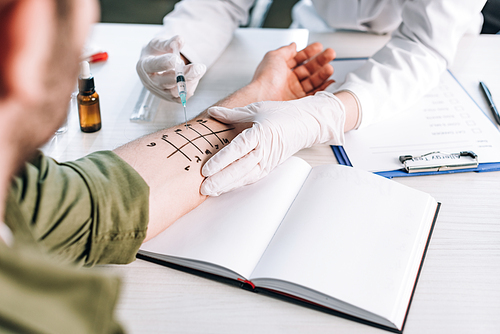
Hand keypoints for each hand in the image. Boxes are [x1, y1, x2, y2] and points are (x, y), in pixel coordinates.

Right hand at [136, 35, 205, 101]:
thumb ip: (168, 42)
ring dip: (190, 81)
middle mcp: (150, 81)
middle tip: (198, 67)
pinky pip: (181, 98)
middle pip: (166, 82)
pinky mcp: (169, 98)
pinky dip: (190, 88)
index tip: (177, 58)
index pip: (154, 66)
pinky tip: (195, 77)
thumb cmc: (155, 53)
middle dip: (184, 75)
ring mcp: (159, 92)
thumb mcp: (158, 43)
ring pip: (175, 92)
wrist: (153, 67)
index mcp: (145, 65)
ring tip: (199, 69)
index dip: (166, 63)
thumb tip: (180, 40)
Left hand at [200, 92, 345, 195]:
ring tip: (210, 192)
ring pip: (246, 177)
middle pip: (241, 168)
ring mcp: (268, 161)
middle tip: (204, 188)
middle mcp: (264, 150)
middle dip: (221, 180)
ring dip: (227, 186)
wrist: (305, 124)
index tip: (206, 169)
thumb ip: (232, 114)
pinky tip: (223, 188)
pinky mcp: (269, 168)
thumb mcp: (256, 109)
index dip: (222, 160)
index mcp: (261, 133)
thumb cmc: (281, 114)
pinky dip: (237, 184)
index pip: (238, 149)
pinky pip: (251, 178)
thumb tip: (212, 112)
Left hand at [249, 42, 335, 101]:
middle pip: (308, 68)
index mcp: (281, 69)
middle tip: (330, 54)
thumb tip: (293, 45)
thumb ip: (286, 50)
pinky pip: (313, 94)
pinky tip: (329, 82)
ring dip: (322, 73)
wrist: (262, 98)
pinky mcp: (298, 102)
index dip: (309, 52)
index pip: (299, 58)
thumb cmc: (265, 78)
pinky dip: (322, 88)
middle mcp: (288, 80)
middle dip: (320, 61)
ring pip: (312, 81)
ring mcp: (293, 91)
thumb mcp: (274, 56)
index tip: (319, 46)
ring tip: (329, 68)